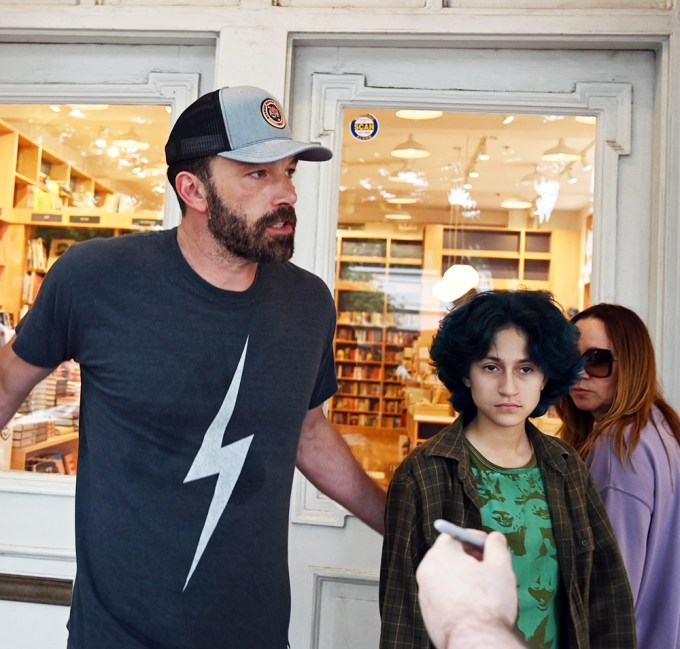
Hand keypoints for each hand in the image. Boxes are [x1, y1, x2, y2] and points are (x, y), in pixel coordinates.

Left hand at [416, 531, 518, 648]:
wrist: (475, 641)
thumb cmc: (487, 605)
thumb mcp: (500, 567)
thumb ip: (497, 547)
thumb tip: (495, 538)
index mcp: (440, 554)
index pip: (454, 535)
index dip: (474, 538)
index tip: (488, 546)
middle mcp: (427, 571)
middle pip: (448, 556)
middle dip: (469, 558)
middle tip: (488, 567)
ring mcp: (425, 594)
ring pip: (446, 577)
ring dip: (463, 578)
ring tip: (484, 590)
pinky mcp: (428, 613)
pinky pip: (443, 596)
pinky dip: (456, 596)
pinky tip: (474, 606)